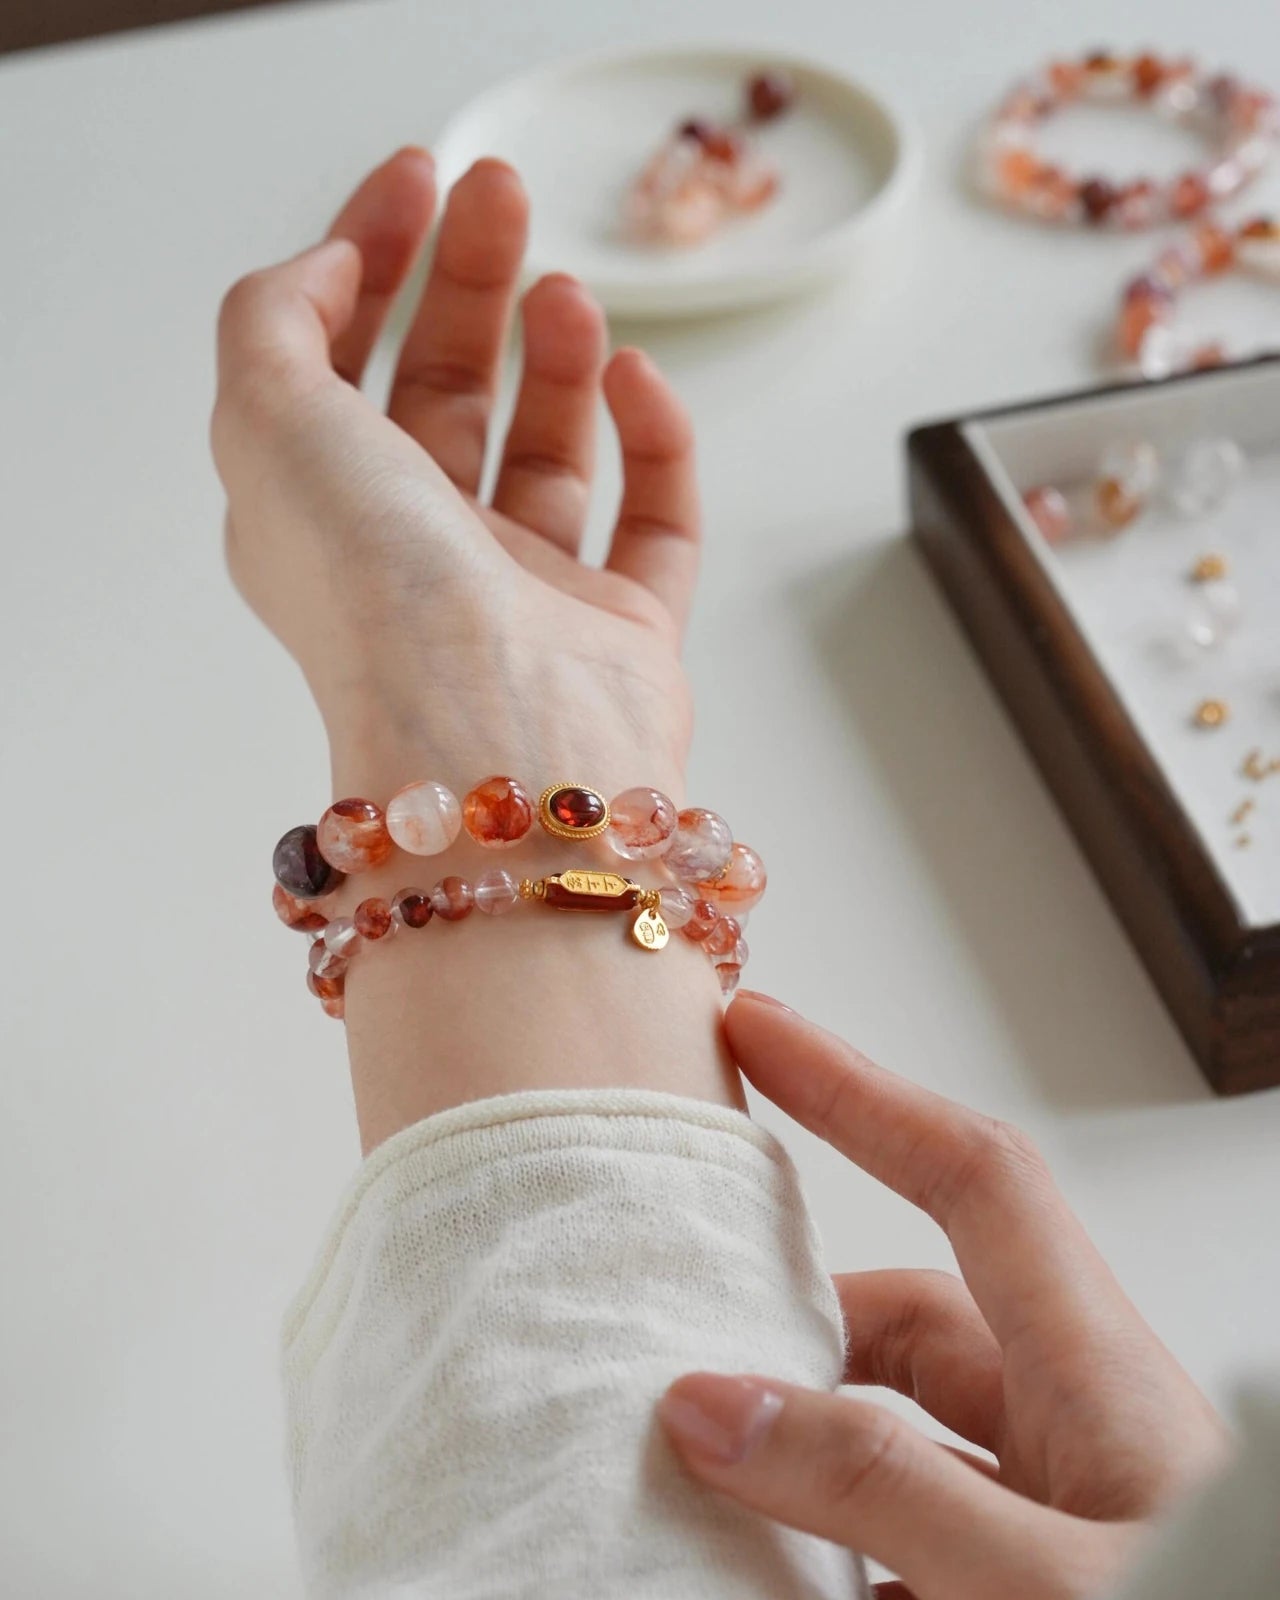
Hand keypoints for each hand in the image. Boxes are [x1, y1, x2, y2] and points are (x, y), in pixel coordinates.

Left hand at [211, 147, 698, 798]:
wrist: (495, 740)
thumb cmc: (378, 595)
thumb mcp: (267, 421)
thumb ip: (274, 321)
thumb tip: (329, 265)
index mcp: (326, 519)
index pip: (344, 367)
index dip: (373, 261)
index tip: (421, 178)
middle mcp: (421, 558)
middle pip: (447, 395)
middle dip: (469, 284)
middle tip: (503, 196)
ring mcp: (527, 598)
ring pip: (547, 451)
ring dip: (554, 357)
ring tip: (567, 294)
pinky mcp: (623, 629)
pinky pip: (652, 520)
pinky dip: (652, 442)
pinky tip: (637, 379)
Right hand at [659, 993, 1229, 1599]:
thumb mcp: (1048, 1580)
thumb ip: (882, 1486)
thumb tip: (711, 1402)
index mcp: (1097, 1378)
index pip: (965, 1178)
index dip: (859, 1087)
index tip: (758, 1031)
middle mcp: (1072, 1434)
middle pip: (903, 1326)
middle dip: (786, 1325)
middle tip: (668, 1345)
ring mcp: (1048, 1522)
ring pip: (889, 1448)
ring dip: (794, 1465)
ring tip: (684, 1490)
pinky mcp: (1018, 1589)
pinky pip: (901, 1550)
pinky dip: (825, 1565)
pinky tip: (756, 1587)